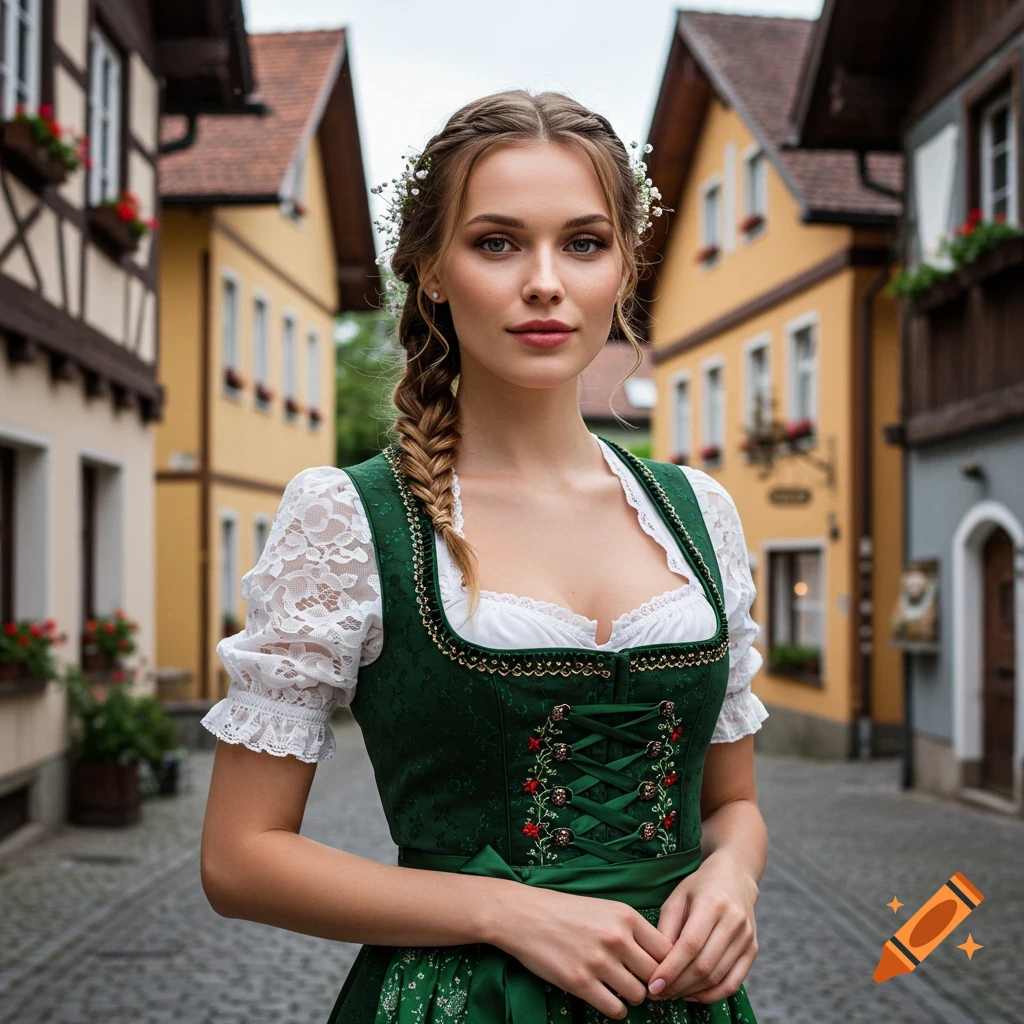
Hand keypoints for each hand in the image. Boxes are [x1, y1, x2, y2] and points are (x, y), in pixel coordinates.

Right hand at [488, 883, 673, 1019]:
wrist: (523, 915)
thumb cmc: (564, 911)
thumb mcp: (604, 908)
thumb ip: (630, 929)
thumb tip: (655, 957)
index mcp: (625, 915)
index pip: (666, 949)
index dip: (665, 964)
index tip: (658, 971)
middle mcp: (616, 938)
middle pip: (655, 974)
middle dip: (651, 983)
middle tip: (640, 984)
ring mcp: (599, 961)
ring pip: (638, 995)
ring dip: (631, 996)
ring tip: (619, 989)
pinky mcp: (581, 983)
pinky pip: (615, 1009)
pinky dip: (615, 1009)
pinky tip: (606, 998)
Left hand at [646, 849, 758, 1002]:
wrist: (735, 877)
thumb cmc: (699, 888)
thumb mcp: (676, 898)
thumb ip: (666, 928)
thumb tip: (656, 964)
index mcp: (711, 903)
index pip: (690, 944)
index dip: (671, 968)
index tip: (653, 984)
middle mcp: (733, 921)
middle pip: (704, 965)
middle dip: (678, 984)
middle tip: (658, 993)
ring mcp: (746, 937)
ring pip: (718, 977)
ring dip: (692, 992)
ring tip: (671, 993)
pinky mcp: (753, 950)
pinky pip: (733, 983)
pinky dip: (712, 994)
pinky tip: (692, 994)